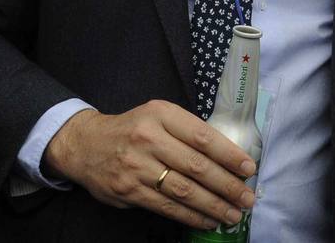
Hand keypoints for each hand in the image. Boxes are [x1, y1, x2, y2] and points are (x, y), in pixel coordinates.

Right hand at [42, 100, 255, 230]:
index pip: (202, 136)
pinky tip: (208, 220)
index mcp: (161, 114)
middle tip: (247, 198)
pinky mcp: (129, 191)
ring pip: (183, 190)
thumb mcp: (159, 115)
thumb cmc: (134, 129)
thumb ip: (187, 131)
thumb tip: (228, 157)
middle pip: (196, 166)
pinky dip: (191, 216)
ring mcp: (137, 166)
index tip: (248, 168)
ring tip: (233, 214)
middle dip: (227, 185)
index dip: (229, 154)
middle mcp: (149, 139)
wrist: (86, 145)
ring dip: (213, 205)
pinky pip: (166, 206)